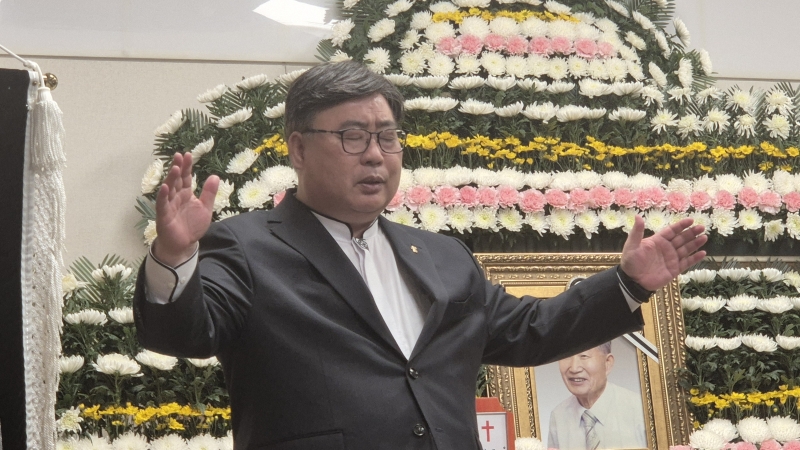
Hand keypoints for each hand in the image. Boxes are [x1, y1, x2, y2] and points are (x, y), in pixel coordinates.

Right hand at [152, 152, 218, 266]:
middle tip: (179, 156)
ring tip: (175, 168)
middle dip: (177, 168)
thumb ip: (209, 193)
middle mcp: (176, 197)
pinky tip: (164, 187)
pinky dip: (163, 195)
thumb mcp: (205, 208)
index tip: (188, 154)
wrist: (185, 244)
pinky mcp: (163, 215)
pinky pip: (162, 204)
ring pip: (169, 189)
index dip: (186, 167)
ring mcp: (168, 205)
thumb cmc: (192, 225)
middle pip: (176, 180)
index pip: (185, 177)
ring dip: (171, 178)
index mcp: (186, 194)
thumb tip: (215, 176)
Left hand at [620, 216, 706, 290]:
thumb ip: (637, 232)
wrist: (632, 282)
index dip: (681, 225)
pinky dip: (695, 258)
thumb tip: (638, 216)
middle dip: (691, 233)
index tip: (691, 220)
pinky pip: (687, 263)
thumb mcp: (632, 246)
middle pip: (681, 238)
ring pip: (686, 249)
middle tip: (701, 227)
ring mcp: (671, 259)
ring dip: (695, 243)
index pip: (671, 231)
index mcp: (657, 241)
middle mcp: (666, 248)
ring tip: (704, 237)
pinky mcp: (674, 270)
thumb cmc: (630, 262)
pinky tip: (703, 253)